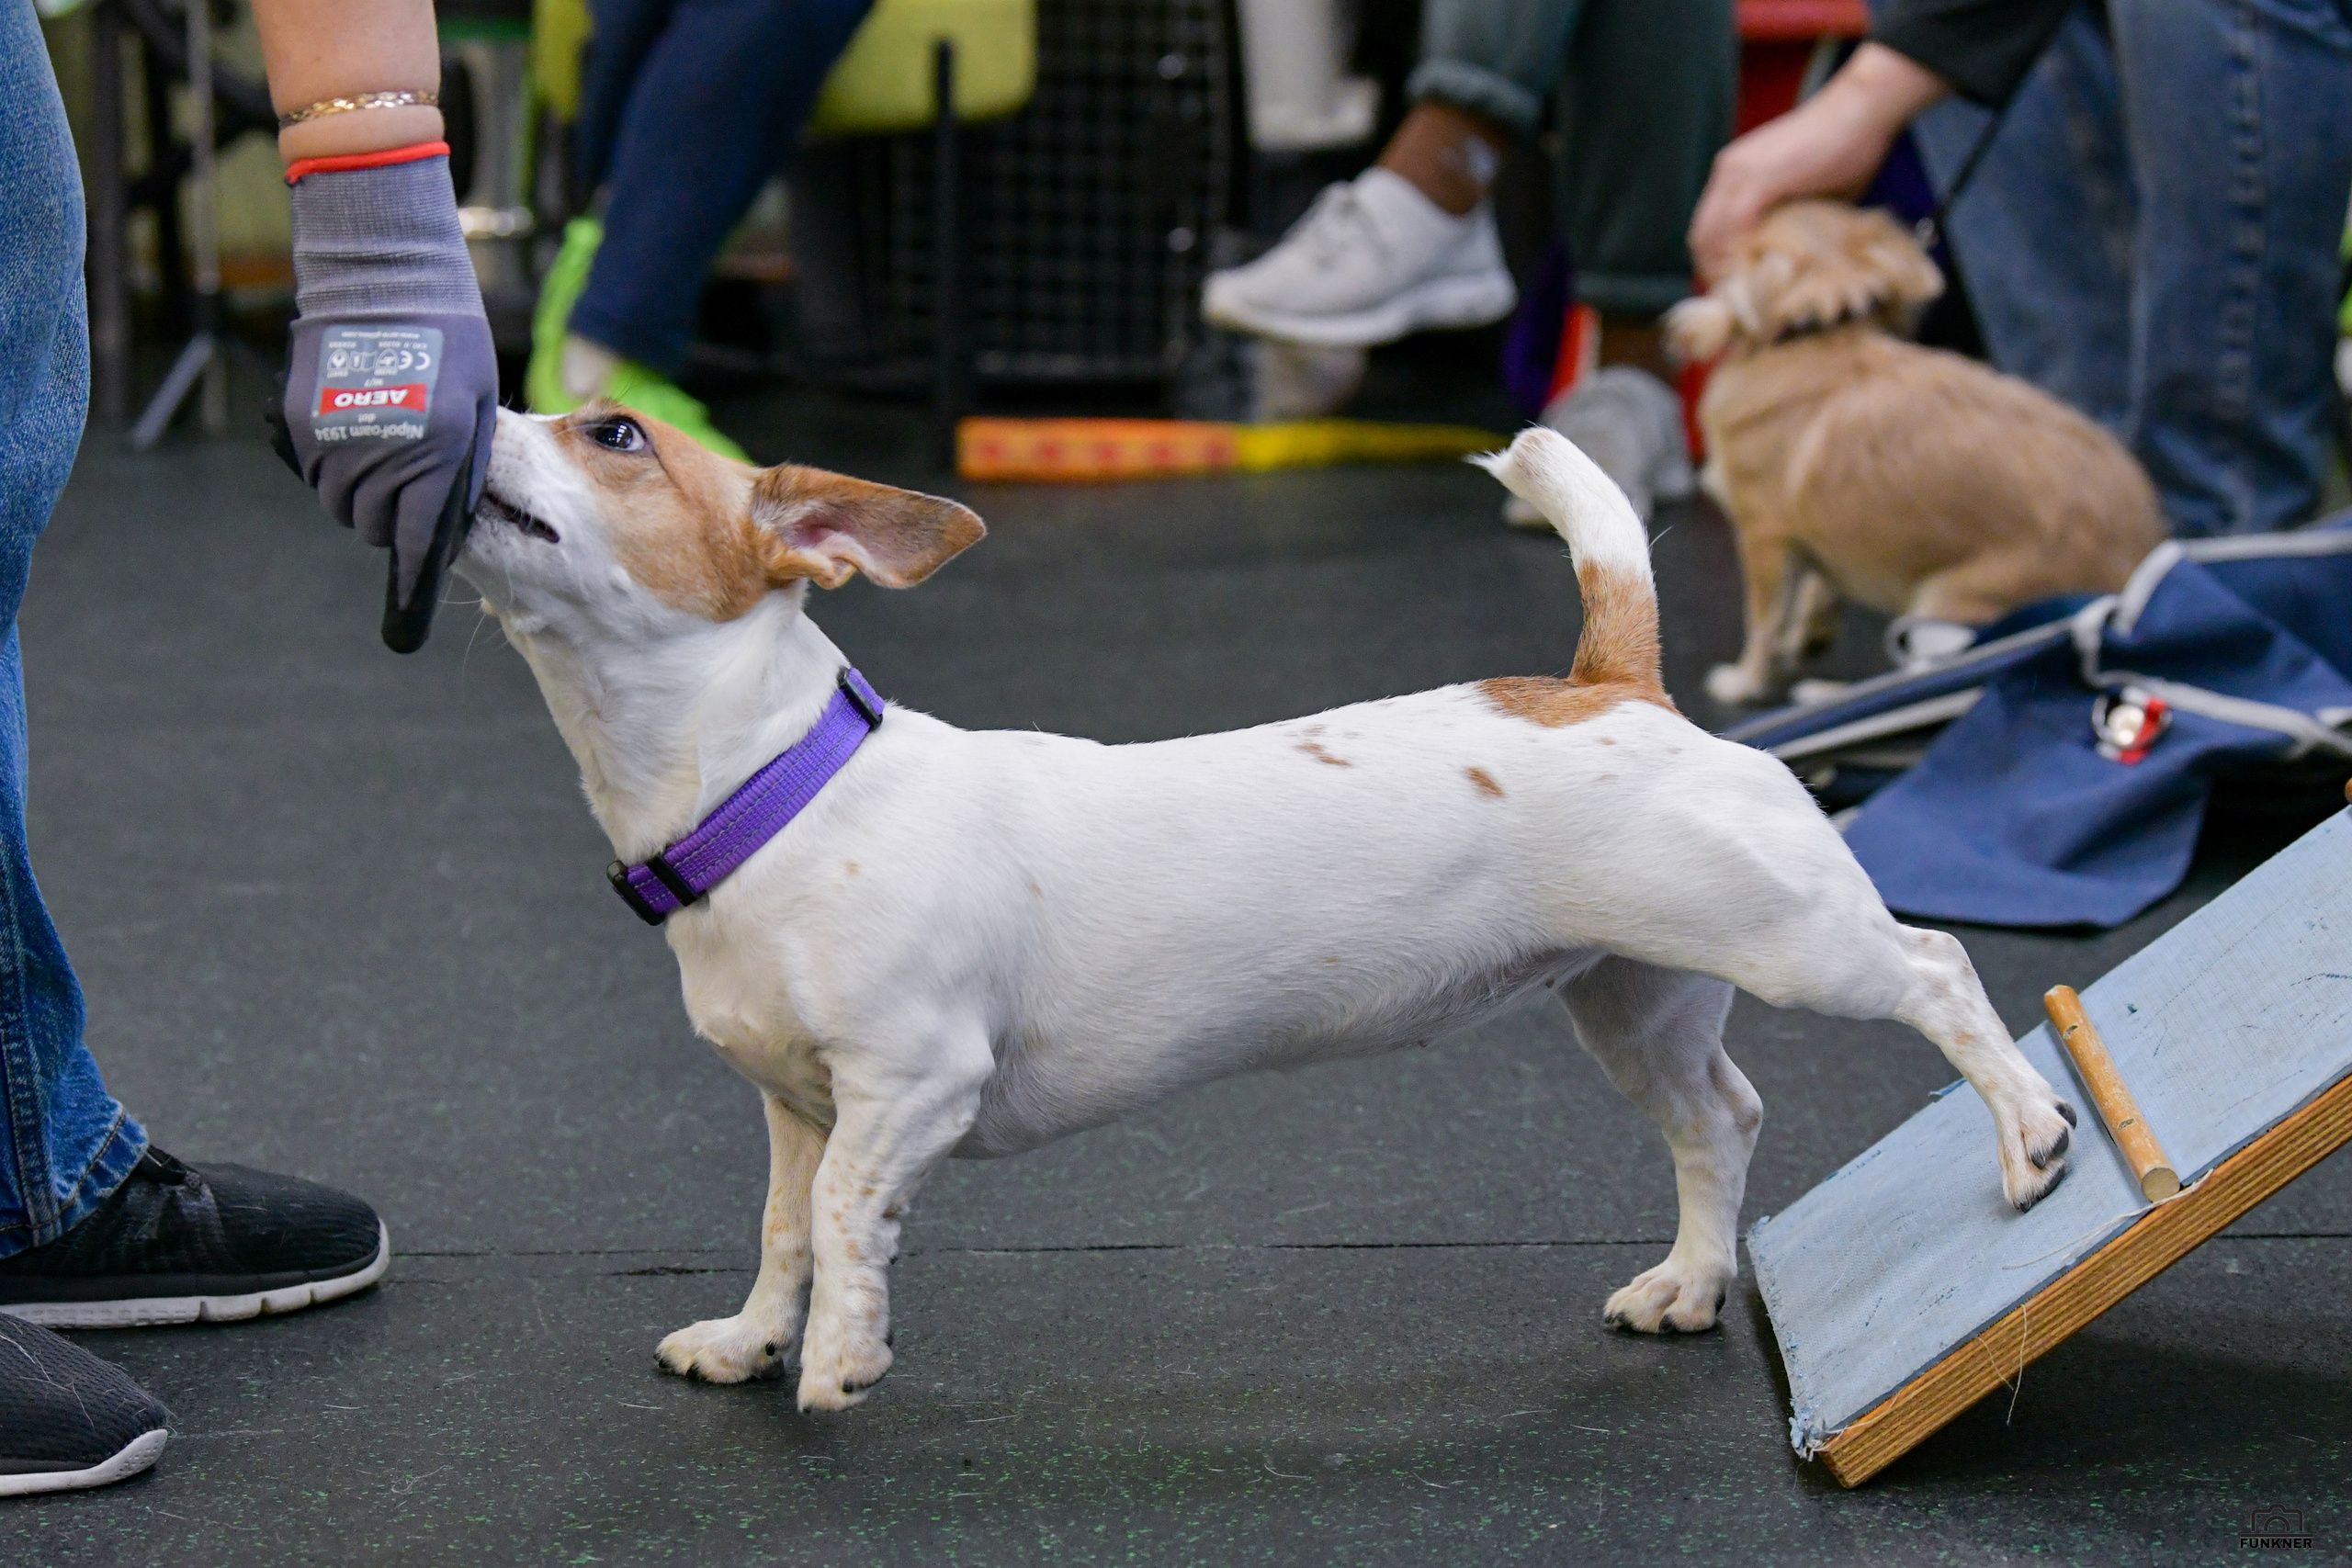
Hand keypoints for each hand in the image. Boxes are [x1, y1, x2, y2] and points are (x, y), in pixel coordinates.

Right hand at [280, 148, 496, 651]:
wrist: (385, 276)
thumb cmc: (450, 340)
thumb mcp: (480, 408)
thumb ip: (466, 470)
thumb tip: (449, 523)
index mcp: (435, 455)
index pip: (418, 540)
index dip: (416, 573)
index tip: (412, 613)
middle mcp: (381, 453)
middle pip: (373, 527)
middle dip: (393, 520)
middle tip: (410, 489)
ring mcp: (333, 437)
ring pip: (342, 503)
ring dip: (363, 494)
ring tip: (387, 451)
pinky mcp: (299, 419)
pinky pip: (318, 469)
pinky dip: (336, 464)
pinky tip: (359, 428)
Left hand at [1688, 43, 1950, 281]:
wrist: (1864, 108)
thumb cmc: (1847, 148)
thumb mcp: (1810, 195)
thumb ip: (1791, 223)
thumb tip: (1792, 264)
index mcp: (1735, 174)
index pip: (1708, 230)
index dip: (1717, 264)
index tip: (1737, 292)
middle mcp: (1727, 172)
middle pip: (1701, 237)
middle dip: (1716, 274)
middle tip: (1740, 303)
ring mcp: (1738, 173)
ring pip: (1711, 236)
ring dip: (1727, 272)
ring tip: (1748, 299)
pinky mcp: (1757, 179)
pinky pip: (1734, 229)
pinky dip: (1741, 258)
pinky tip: (1758, 279)